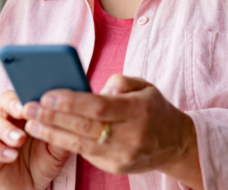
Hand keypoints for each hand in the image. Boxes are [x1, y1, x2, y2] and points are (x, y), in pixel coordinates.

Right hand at [0, 90, 68, 188]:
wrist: (31, 188)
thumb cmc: (44, 161)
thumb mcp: (58, 144)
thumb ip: (62, 127)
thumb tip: (75, 107)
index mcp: (25, 112)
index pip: (23, 93)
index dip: (27, 93)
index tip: (36, 97)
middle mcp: (8, 121)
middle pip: (3, 103)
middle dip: (12, 105)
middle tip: (23, 111)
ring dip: (6, 129)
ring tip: (20, 139)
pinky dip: (0, 151)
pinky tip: (11, 155)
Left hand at [21, 75, 202, 187]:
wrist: (175, 142)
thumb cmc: (155, 109)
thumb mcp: (146, 86)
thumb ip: (121, 82)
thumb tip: (96, 89)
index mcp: (140, 110)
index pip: (100, 107)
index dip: (72, 102)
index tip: (49, 95)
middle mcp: (131, 134)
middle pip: (86, 126)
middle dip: (54, 117)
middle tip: (30, 107)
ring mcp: (123, 154)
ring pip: (81, 144)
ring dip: (52, 133)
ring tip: (32, 123)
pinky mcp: (116, 167)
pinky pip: (87, 153)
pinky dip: (67, 142)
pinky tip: (51, 133)